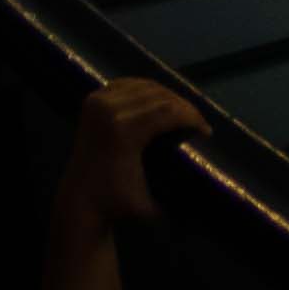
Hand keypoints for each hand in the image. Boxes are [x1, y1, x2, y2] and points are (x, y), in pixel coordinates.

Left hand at [71, 79, 203, 223]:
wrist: (79, 203)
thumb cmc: (116, 205)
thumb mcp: (153, 204)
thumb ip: (178, 188)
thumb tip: (210, 180)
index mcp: (123, 131)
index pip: (170, 110)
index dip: (194, 118)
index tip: (206, 133)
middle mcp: (109, 110)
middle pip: (162, 96)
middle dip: (185, 108)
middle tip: (197, 124)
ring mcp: (98, 103)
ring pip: (147, 86)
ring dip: (169, 98)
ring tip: (181, 115)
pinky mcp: (93, 101)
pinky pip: (129, 84)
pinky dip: (147, 89)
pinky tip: (158, 101)